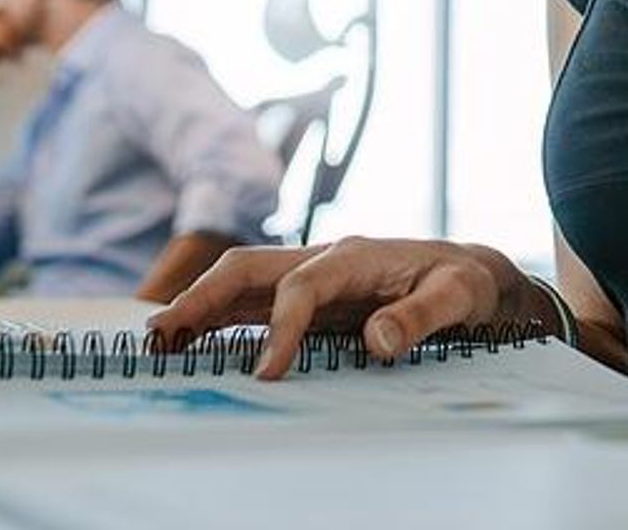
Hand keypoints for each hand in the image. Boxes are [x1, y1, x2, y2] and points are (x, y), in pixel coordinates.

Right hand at [146, 237, 534, 381]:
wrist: (469, 271)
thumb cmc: (463, 282)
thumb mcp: (459, 297)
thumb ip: (421, 317)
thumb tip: (376, 340)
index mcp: (357, 255)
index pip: (302, 286)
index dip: (280, 327)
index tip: (266, 373)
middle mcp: (325, 257)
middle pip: (251, 267)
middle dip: (204, 296)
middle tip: (163, 335)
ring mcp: (313, 273)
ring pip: (242, 281)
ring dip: (199, 306)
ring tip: (158, 341)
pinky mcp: (310, 293)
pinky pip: (253, 301)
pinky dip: (218, 317)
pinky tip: (192, 342)